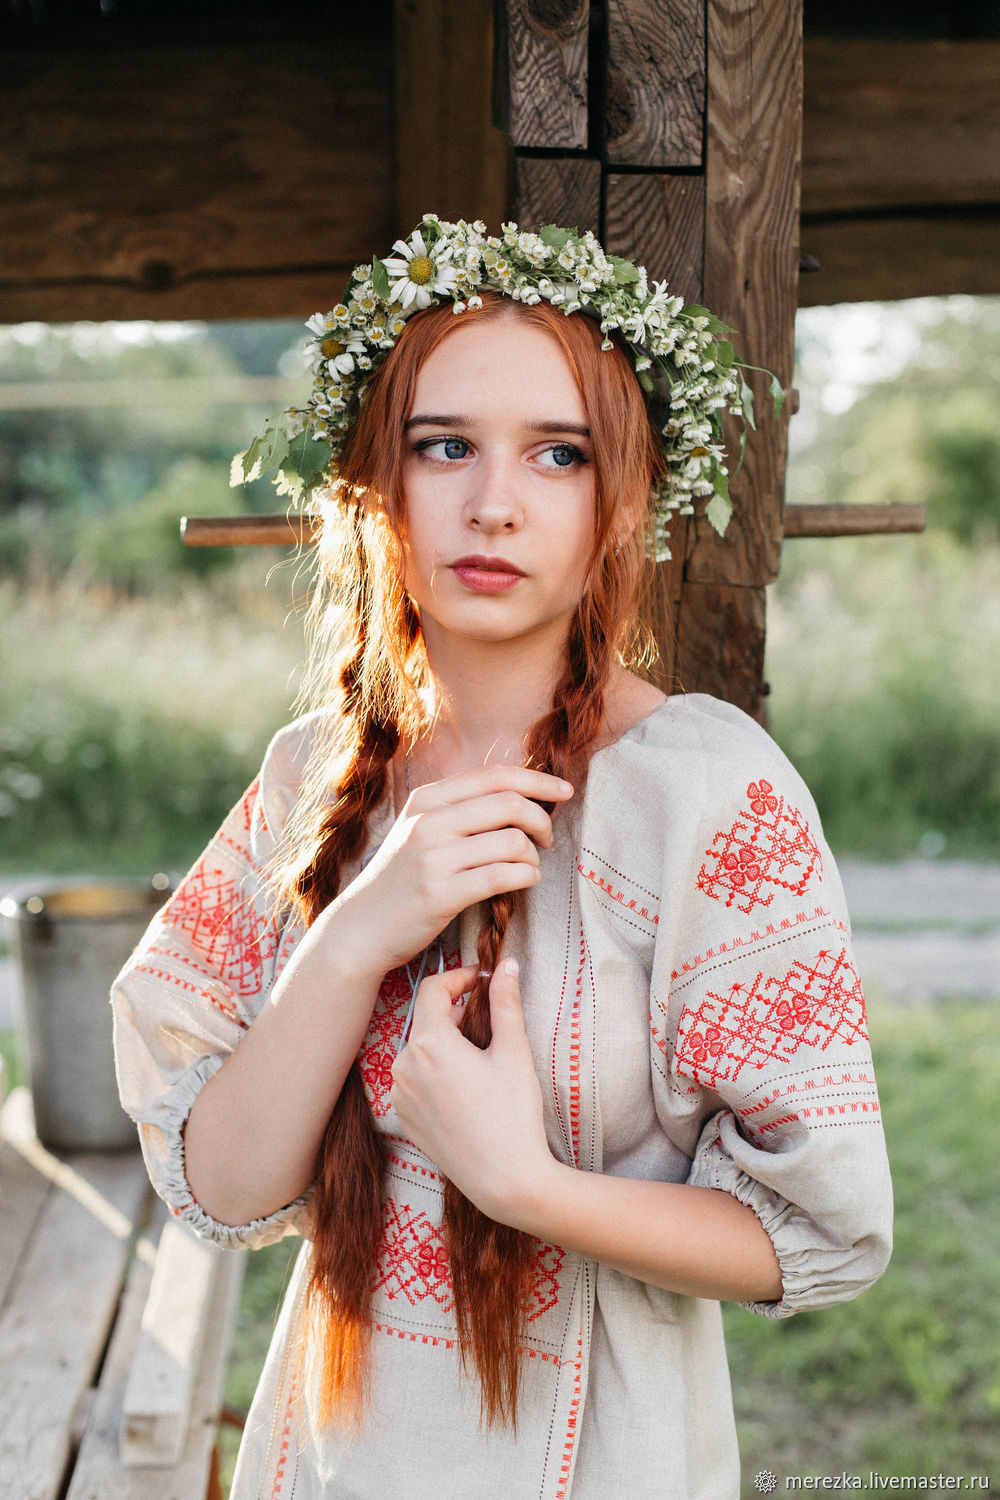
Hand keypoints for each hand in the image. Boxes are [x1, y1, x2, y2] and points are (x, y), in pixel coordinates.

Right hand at [324, 764, 572, 974]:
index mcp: (426, 800)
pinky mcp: (441, 894)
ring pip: (512, 841)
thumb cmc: (400, 880)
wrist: (360, 927)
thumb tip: (519, 794)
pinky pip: (503, 876)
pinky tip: (524, 882)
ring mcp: (433, 858)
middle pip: (510, 803)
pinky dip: (526, 878)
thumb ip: (459, 809)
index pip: (494, 775)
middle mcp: (428, 822)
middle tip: (547, 840)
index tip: (564, 791)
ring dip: (533, 856)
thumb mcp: (419, 830)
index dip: (537, 779)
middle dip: (542, 820)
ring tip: (528, 867)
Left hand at [390, 959, 557, 1224]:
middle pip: (427, 1021)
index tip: (483, 980)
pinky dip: (433, 1073)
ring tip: (478, 1059)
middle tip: (488, 1021)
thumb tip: (506, 964)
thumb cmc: (513, 1114)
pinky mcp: (402, 1118)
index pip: (434, 989)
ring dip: (443, 1044)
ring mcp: (399, 1094)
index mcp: (429, 1042)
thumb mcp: (514, 1052)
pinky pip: (413, 1081)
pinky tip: (463, 1090)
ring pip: (418, 1051)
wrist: (503, 1179)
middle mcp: (403, 1065)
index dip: (460, 977)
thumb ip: (505, 1002)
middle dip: (455, 1014)